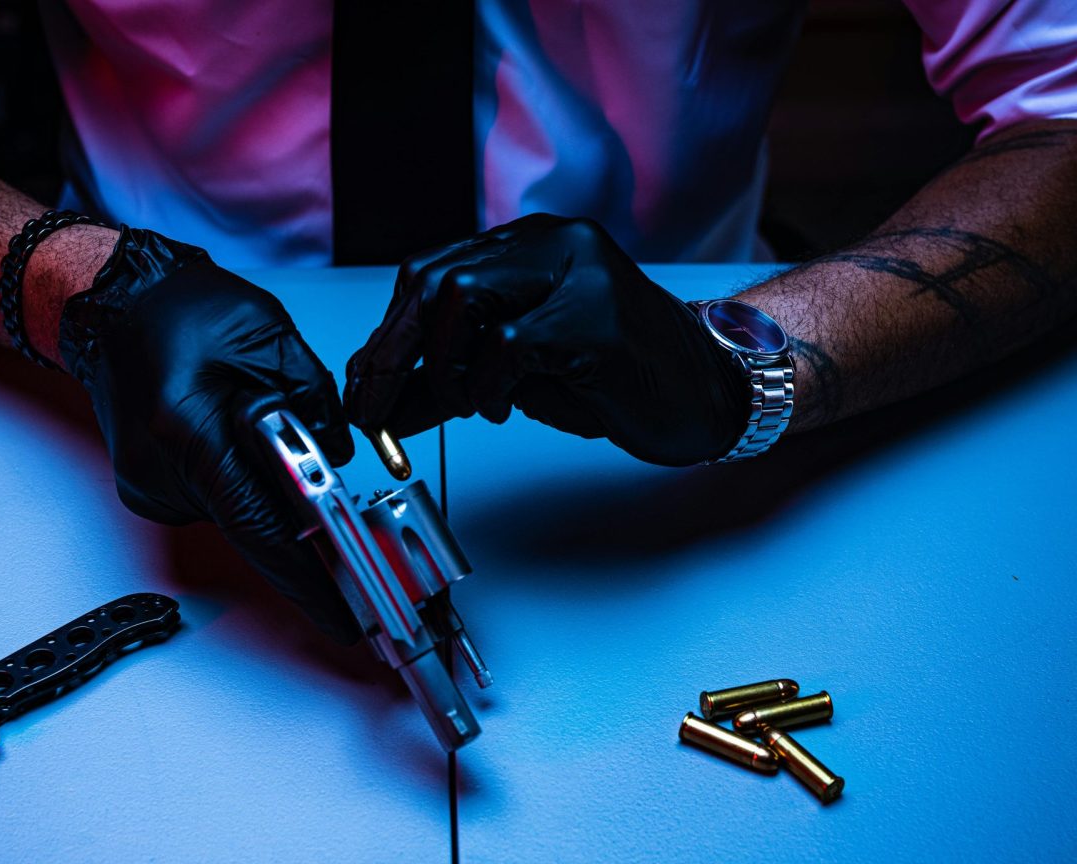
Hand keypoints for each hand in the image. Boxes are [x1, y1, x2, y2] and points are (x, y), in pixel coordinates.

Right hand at [58, 226, 358, 641]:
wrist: (113, 305)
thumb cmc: (179, 310)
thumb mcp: (268, 336)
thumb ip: (312, 401)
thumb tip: (336, 458)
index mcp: (185, 430)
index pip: (259, 527)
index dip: (308, 577)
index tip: (343, 614)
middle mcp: (157, 471)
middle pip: (253, 523)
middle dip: (296, 510)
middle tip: (321, 484)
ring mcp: (147, 488)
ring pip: (237, 513)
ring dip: (263, 487)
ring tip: (253, 427)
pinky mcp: (149, 492)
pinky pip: (215, 502)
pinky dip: (237, 481)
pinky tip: (228, 439)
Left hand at [343, 214, 748, 465]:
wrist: (712, 391)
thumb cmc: (621, 376)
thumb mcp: (519, 376)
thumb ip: (451, 378)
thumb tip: (383, 401)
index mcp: (532, 246)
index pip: (430, 271)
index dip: (385, 331)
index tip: (364, 384)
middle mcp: (554, 243)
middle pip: (436, 279)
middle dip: (394, 351)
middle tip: (378, 406)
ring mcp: (580, 274)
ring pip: (465, 298)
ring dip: (445, 367)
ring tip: (464, 404)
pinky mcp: (598, 319)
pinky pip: (511, 344)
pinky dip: (488, 385)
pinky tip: (501, 406)